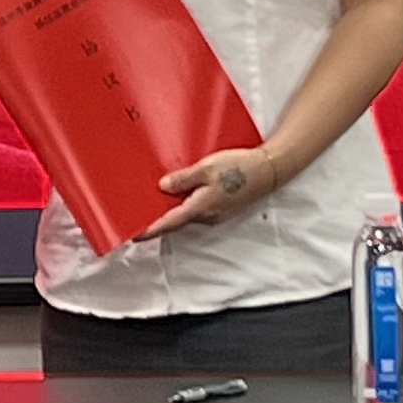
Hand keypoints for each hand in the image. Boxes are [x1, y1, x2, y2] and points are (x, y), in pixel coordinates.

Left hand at [139, 147, 281, 240]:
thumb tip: (163, 187)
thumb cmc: (239, 167)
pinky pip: (197, 209)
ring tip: (155, 203)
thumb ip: (183, 179)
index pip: (169, 222)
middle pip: (176, 221)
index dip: (150, 229)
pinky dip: (185, 205)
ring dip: (172, 211)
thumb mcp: (207, 168)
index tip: (134, 235)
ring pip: (187, 215)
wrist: (268, 170)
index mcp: (200, 207)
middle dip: (158, 220)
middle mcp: (207, 215)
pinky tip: (180, 194)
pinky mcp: (222, 207)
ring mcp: (216, 213)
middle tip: (139, 216)